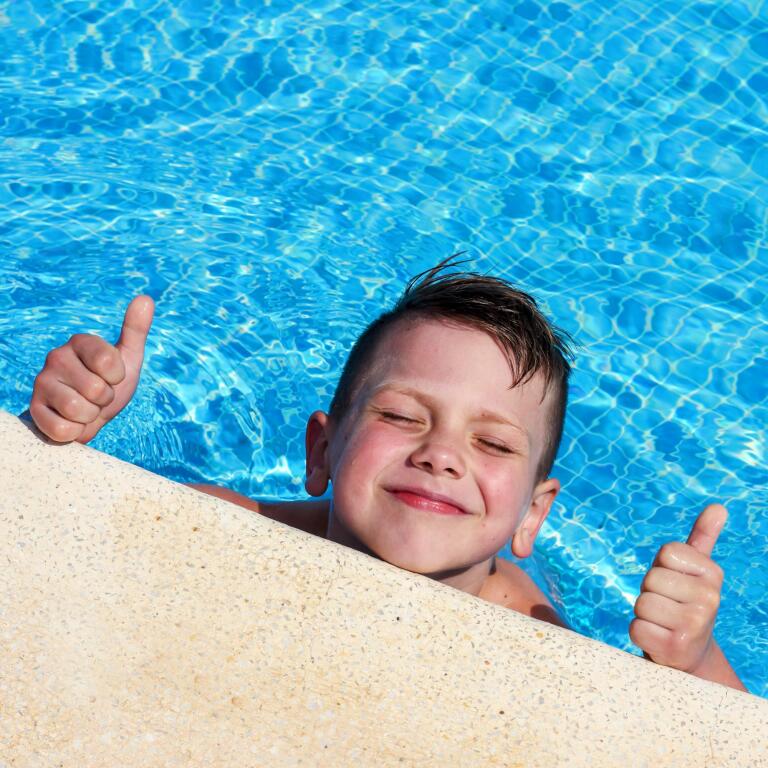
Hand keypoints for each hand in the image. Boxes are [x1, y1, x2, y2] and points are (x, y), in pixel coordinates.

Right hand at [29, 296, 154, 443]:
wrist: (88, 414)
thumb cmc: (109, 382)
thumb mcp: (128, 357)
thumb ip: (136, 329)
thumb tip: (146, 299)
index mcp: (80, 341)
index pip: (109, 362)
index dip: (117, 378)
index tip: (113, 377)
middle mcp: (56, 356)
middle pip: (96, 389)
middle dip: (104, 400)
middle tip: (98, 396)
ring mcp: (42, 382)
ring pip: (78, 410)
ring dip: (90, 416)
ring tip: (86, 408)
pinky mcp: (34, 410)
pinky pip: (63, 430)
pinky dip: (75, 432)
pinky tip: (72, 421)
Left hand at [630, 503, 726, 673]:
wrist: (690, 654)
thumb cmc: (684, 602)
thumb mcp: (694, 569)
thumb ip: (703, 537)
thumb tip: (718, 507)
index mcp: (714, 573)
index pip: (666, 552)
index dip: (662, 567)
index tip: (675, 583)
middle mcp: (710, 599)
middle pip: (651, 578)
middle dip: (651, 591)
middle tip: (667, 605)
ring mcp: (695, 624)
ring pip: (642, 603)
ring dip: (645, 613)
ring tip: (664, 622)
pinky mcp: (675, 647)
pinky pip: (636, 627)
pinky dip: (640, 633)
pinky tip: (659, 639)